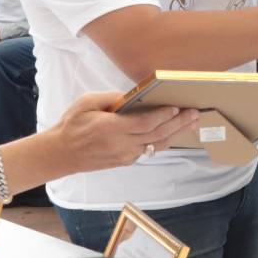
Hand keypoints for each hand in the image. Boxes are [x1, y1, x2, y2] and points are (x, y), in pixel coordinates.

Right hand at [44, 90, 199, 169]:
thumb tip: (132, 96)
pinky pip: (149, 150)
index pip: (145, 123)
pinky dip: (163, 141)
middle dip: (178, 123)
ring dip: (176, 134)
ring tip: (192, 123)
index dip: (163, 116)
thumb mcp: (86, 103)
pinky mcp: (125, 161)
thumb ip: (111, 98)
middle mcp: (121, 145)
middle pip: (157, 135)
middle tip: (195, 113)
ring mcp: (125, 155)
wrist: (62, 153)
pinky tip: (173, 132)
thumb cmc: (72, 124)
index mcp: (111, 129)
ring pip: (157, 145)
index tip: (177, 107)